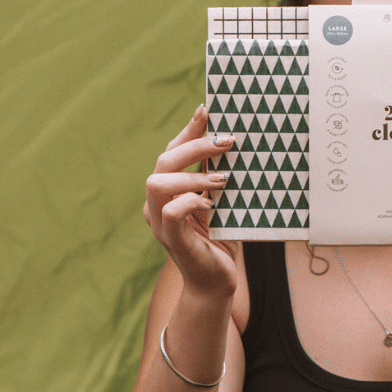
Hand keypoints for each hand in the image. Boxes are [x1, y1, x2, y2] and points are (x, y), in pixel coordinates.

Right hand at [143, 105, 237, 295]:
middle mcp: (157, 204)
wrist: (216, 282)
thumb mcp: (221, 201)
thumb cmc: (220, 239)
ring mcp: (160, 222)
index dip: (188, 129)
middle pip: (163, 161)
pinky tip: (211, 204)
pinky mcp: (171, 240)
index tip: (208, 109)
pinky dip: (190, 201)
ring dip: (193, 175)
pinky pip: (171, 212)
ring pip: (158, 183)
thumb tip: (234, 142)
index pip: (172, 151)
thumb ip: (218, 176)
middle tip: (227, 141)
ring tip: (222, 179)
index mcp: (167, 190)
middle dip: (195, 146)